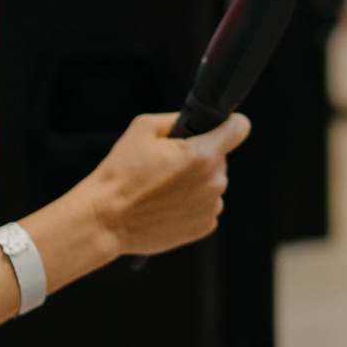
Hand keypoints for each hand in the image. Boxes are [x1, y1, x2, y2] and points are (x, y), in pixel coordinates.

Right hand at [81, 111, 249, 258]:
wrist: (106, 219)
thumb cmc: (121, 173)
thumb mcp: (143, 128)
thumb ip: (177, 120)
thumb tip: (196, 122)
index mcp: (202, 154)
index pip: (240, 128)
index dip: (230, 125)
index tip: (221, 128)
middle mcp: (214, 181)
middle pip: (219, 158)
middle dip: (200, 157)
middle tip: (168, 166)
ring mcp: (211, 206)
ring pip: (212, 183)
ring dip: (196, 182)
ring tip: (163, 189)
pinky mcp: (205, 226)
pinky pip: (206, 205)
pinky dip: (192, 204)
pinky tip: (167, 206)